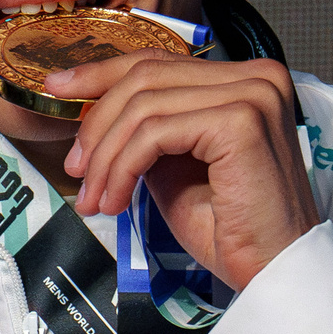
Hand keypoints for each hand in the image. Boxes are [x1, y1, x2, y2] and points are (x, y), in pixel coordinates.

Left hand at [56, 53, 319, 289]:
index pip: (159, 61)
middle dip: (98, 125)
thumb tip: (95, 112)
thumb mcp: (175, 166)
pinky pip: (155, 133)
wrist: (274, 272)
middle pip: (145, 77)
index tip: (58, 89)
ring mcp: (253, 93)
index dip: (101, 73)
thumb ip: (148, 130)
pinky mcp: (241, 120)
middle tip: (78, 171)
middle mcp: (257, 76)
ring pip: (144, 106)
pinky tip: (118, 201)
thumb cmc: (232, 230)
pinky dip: (123, 168)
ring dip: (107, 157)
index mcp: (245, 80)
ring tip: (97, 198)